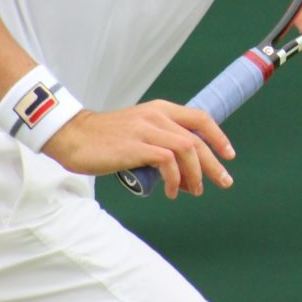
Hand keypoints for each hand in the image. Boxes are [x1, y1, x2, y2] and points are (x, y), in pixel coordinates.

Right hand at [41, 102, 235, 199]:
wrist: (73, 136)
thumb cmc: (104, 139)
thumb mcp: (137, 130)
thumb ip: (158, 141)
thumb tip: (181, 170)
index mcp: (159, 109)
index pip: (199, 117)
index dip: (218, 136)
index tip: (228, 154)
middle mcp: (156, 115)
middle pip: (197, 138)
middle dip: (214, 163)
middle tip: (224, 182)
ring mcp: (146, 129)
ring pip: (187, 149)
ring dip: (196, 174)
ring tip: (194, 191)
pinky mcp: (136, 146)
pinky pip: (168, 162)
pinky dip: (175, 180)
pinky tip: (172, 192)